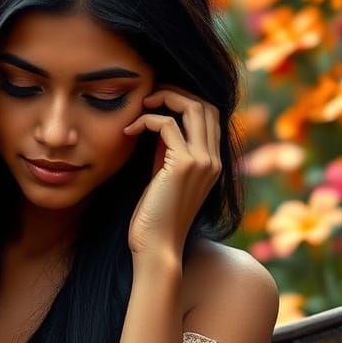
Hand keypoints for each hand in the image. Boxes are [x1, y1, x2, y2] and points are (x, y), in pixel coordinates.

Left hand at [122, 85, 222, 259]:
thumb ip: (168, 153)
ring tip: (140, 105)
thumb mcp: (164, 179)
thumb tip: (159, 125)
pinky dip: (146, 120)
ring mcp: (202, 161)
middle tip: (147, 97)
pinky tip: (128, 131)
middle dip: (175, 93)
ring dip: (163, 99)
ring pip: (192, 107)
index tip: (157, 103)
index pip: (210, 116)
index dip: (185, 101)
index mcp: (213, 163)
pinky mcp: (184, 165)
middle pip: (205, 104)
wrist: (157, 249)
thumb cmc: (155, 219)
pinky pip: (167, 124)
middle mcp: (213, 159)